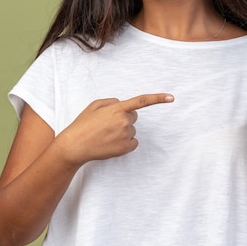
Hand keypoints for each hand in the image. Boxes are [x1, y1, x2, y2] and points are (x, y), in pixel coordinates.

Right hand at [56, 93, 174, 165]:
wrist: (75, 146)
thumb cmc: (83, 124)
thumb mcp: (94, 105)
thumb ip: (111, 102)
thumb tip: (123, 105)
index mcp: (117, 109)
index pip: (142, 101)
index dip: (158, 98)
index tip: (171, 97)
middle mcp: (124, 121)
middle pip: (133, 117)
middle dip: (124, 118)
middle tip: (107, 124)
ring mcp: (125, 135)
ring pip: (132, 130)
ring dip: (122, 131)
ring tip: (105, 135)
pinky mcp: (125, 148)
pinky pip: (133, 142)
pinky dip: (125, 143)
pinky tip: (111, 143)